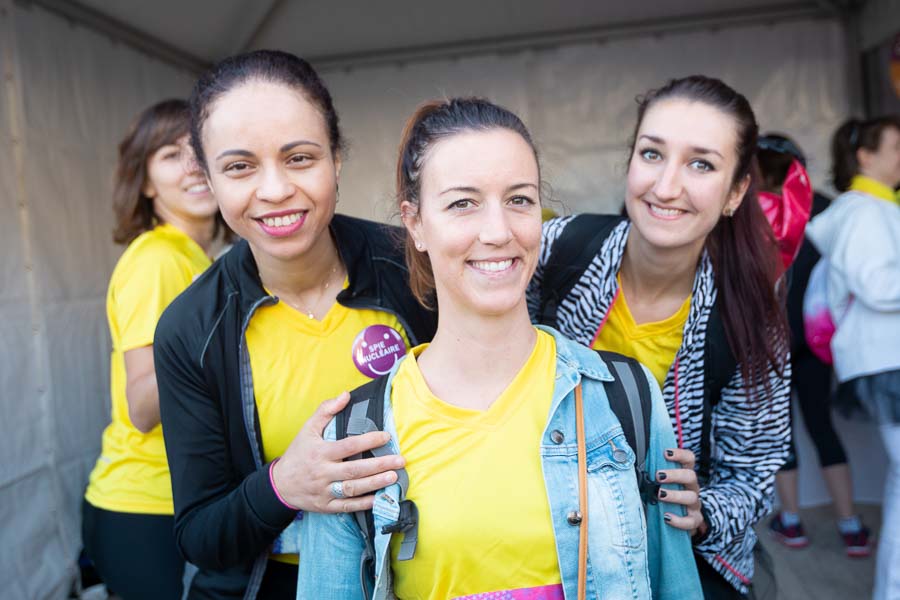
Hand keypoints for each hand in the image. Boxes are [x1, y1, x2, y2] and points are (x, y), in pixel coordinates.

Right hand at [271, 392, 404, 513]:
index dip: (368, 441)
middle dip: (379, 465)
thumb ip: (326, 410)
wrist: (280, 484)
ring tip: (394, 477)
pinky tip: (380, 498)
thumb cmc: (298, 453)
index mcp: (321, 452)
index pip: (348, 446)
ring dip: (375, 484)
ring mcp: (325, 491)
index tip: (386, 436)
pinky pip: (347, 506)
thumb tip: (346, 395)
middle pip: (354, 470)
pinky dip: (364, 504)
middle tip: (400, 460)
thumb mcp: (307, 429)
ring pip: (353, 489)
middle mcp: (323, 473)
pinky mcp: (326, 505)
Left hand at [657, 448, 705, 536]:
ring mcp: (694, 504)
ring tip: (660, 495)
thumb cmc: (663, 496)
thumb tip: (629, 462)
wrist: (675, 521)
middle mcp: (692, 488)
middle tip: (658, 476)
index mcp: (684, 475)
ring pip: (691, 497)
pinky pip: (690, 521)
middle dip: (675, 475)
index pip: (689, 459)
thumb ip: (651, 474)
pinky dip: (679, 520)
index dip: (680, 454)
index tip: (666, 453)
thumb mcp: (659, 483)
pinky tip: (666, 517)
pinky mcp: (694, 520)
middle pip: (691, 476)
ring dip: (675, 495)